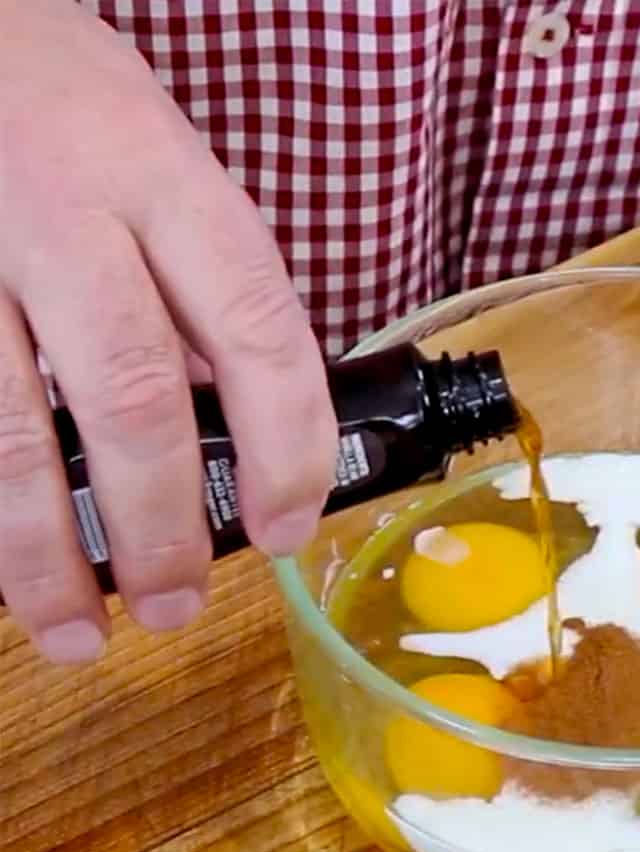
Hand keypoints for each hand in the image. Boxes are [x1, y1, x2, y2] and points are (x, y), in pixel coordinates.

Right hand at [0, 0, 336, 662]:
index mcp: (168, 182)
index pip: (260, 332)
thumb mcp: (163, 167)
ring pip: (6, 427)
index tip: (288, 529)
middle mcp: (67, 211)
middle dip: (161, 522)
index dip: (288, 448)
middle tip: (177, 605)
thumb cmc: (67, 109)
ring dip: (45, 550)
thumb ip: (203, 287)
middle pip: (130, 394)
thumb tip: (234, 425)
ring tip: (77, 632)